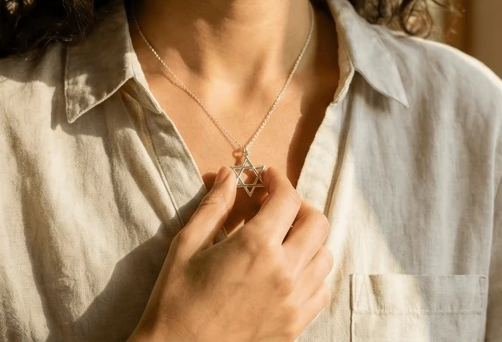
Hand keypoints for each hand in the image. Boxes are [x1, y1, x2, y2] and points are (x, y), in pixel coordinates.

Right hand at [132, 164, 333, 341]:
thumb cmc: (176, 300)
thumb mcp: (187, 245)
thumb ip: (214, 207)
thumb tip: (229, 176)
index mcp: (256, 246)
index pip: (287, 198)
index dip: (278, 180)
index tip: (267, 177)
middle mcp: (284, 271)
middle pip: (317, 223)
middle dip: (299, 206)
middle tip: (278, 206)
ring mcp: (294, 301)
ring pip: (325, 256)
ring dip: (309, 240)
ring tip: (285, 240)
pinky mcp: (295, 325)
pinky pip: (322, 291)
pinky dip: (313, 275)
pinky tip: (290, 273)